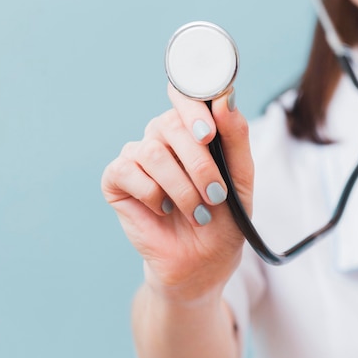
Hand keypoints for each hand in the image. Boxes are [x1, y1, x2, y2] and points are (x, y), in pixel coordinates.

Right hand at [101, 86, 253, 301]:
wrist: (204, 262)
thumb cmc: (225, 216)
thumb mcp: (241, 176)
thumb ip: (235, 136)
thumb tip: (224, 98)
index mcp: (191, 126)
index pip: (185, 95)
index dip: (193, 108)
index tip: (209, 134)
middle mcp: (162, 134)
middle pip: (170, 124)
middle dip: (198, 164)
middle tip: (215, 194)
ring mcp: (138, 154)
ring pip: (152, 151)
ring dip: (180, 187)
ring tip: (197, 212)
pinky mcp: (116, 178)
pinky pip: (127, 170)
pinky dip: (152, 194)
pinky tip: (164, 210)